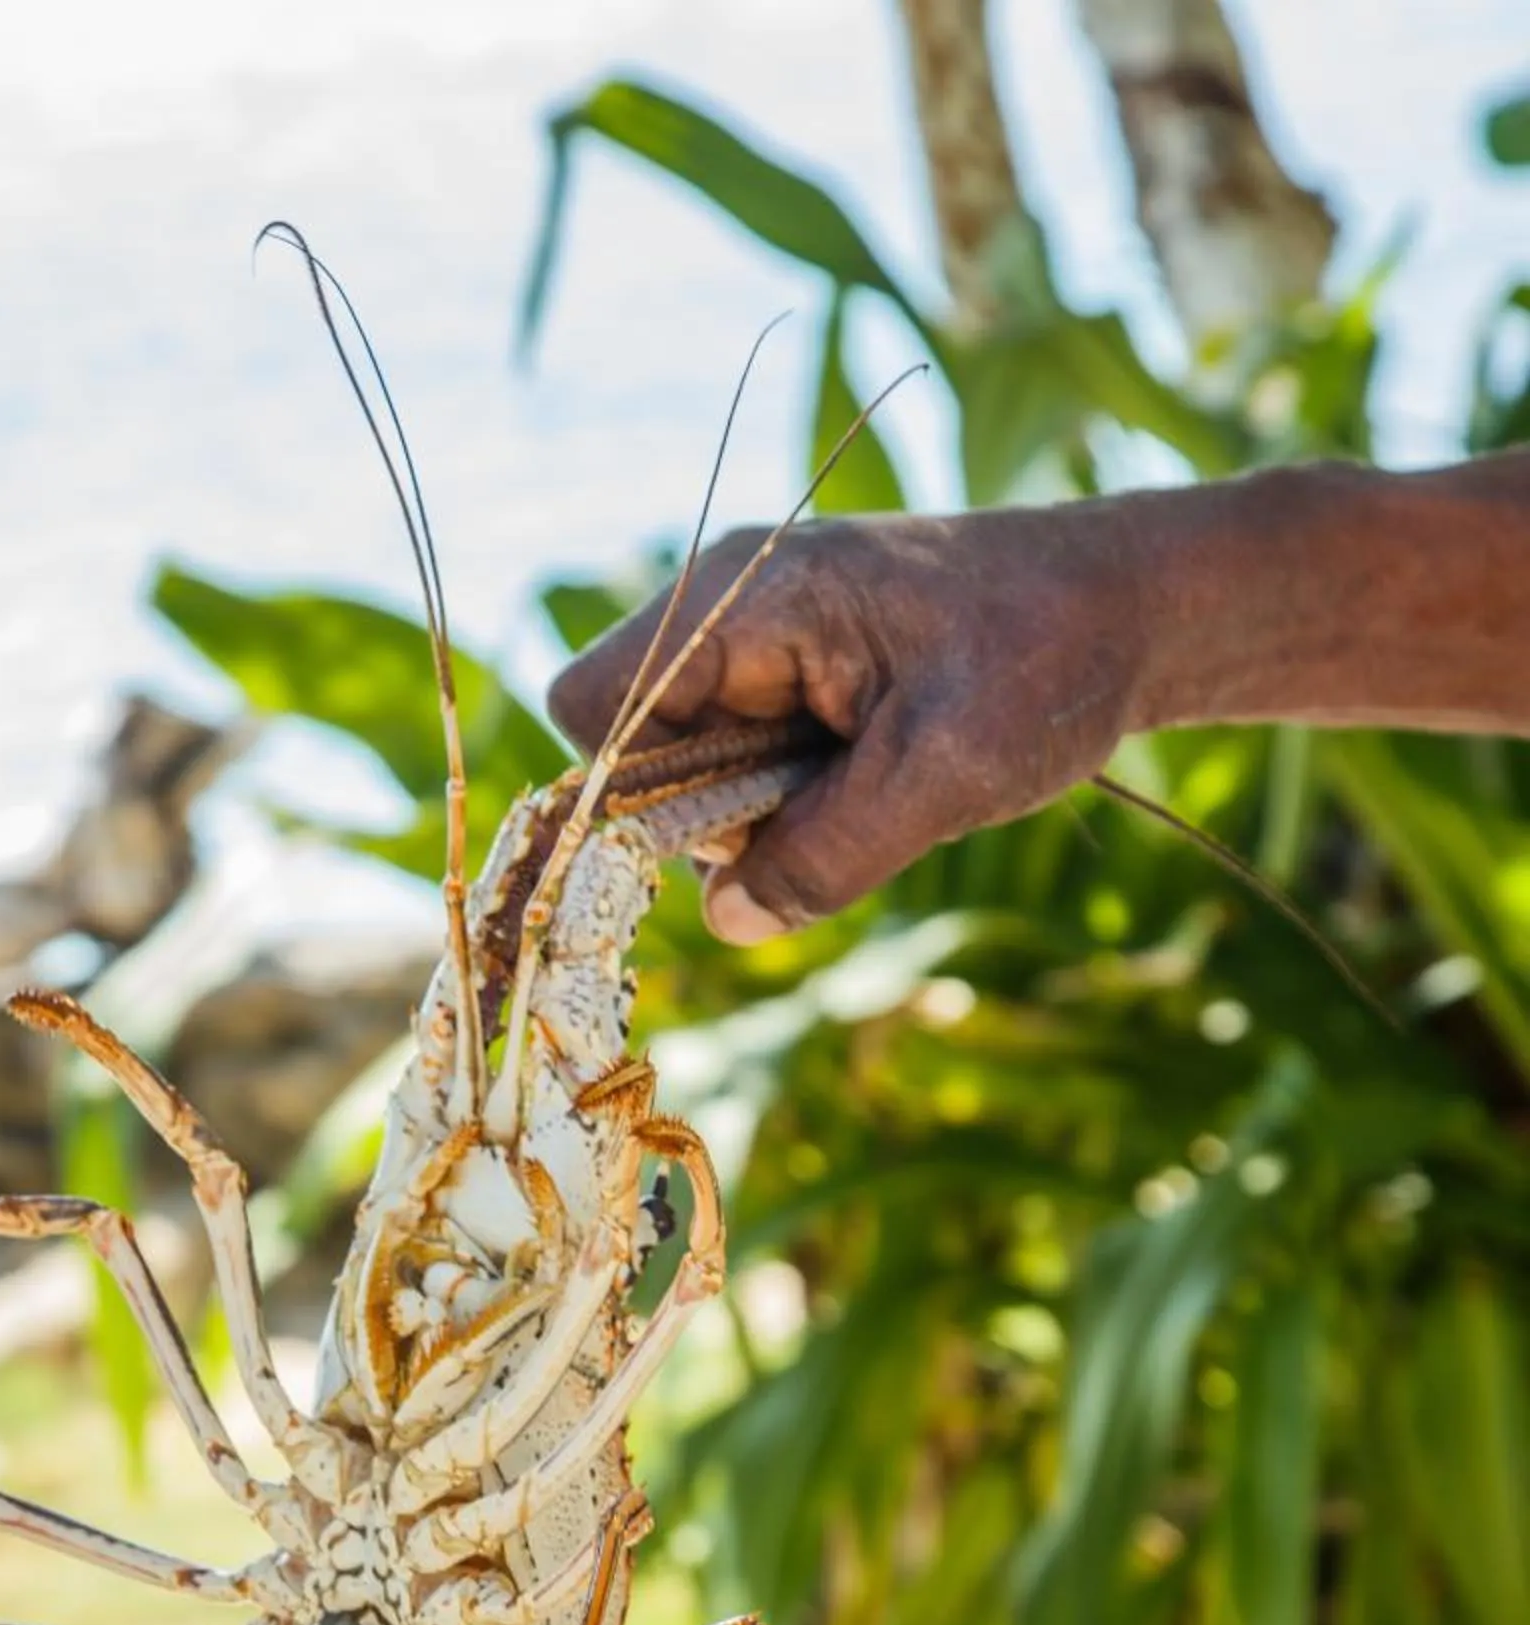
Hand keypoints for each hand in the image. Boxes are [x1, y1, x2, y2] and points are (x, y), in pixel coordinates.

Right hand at [548, 509, 1148, 940]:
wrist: (1134, 607)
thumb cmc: (1048, 661)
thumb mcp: (944, 777)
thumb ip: (827, 855)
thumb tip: (727, 919)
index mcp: (749, 597)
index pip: (597, 705)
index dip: (628, 792)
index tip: (721, 839)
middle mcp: (733, 606)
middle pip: (636, 746)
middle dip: (707, 812)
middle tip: (823, 814)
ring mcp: (760, 640)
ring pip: (690, 767)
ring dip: (760, 813)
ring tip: (871, 787)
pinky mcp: (792, 676)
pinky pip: (742, 763)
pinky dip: (791, 799)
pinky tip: (870, 782)